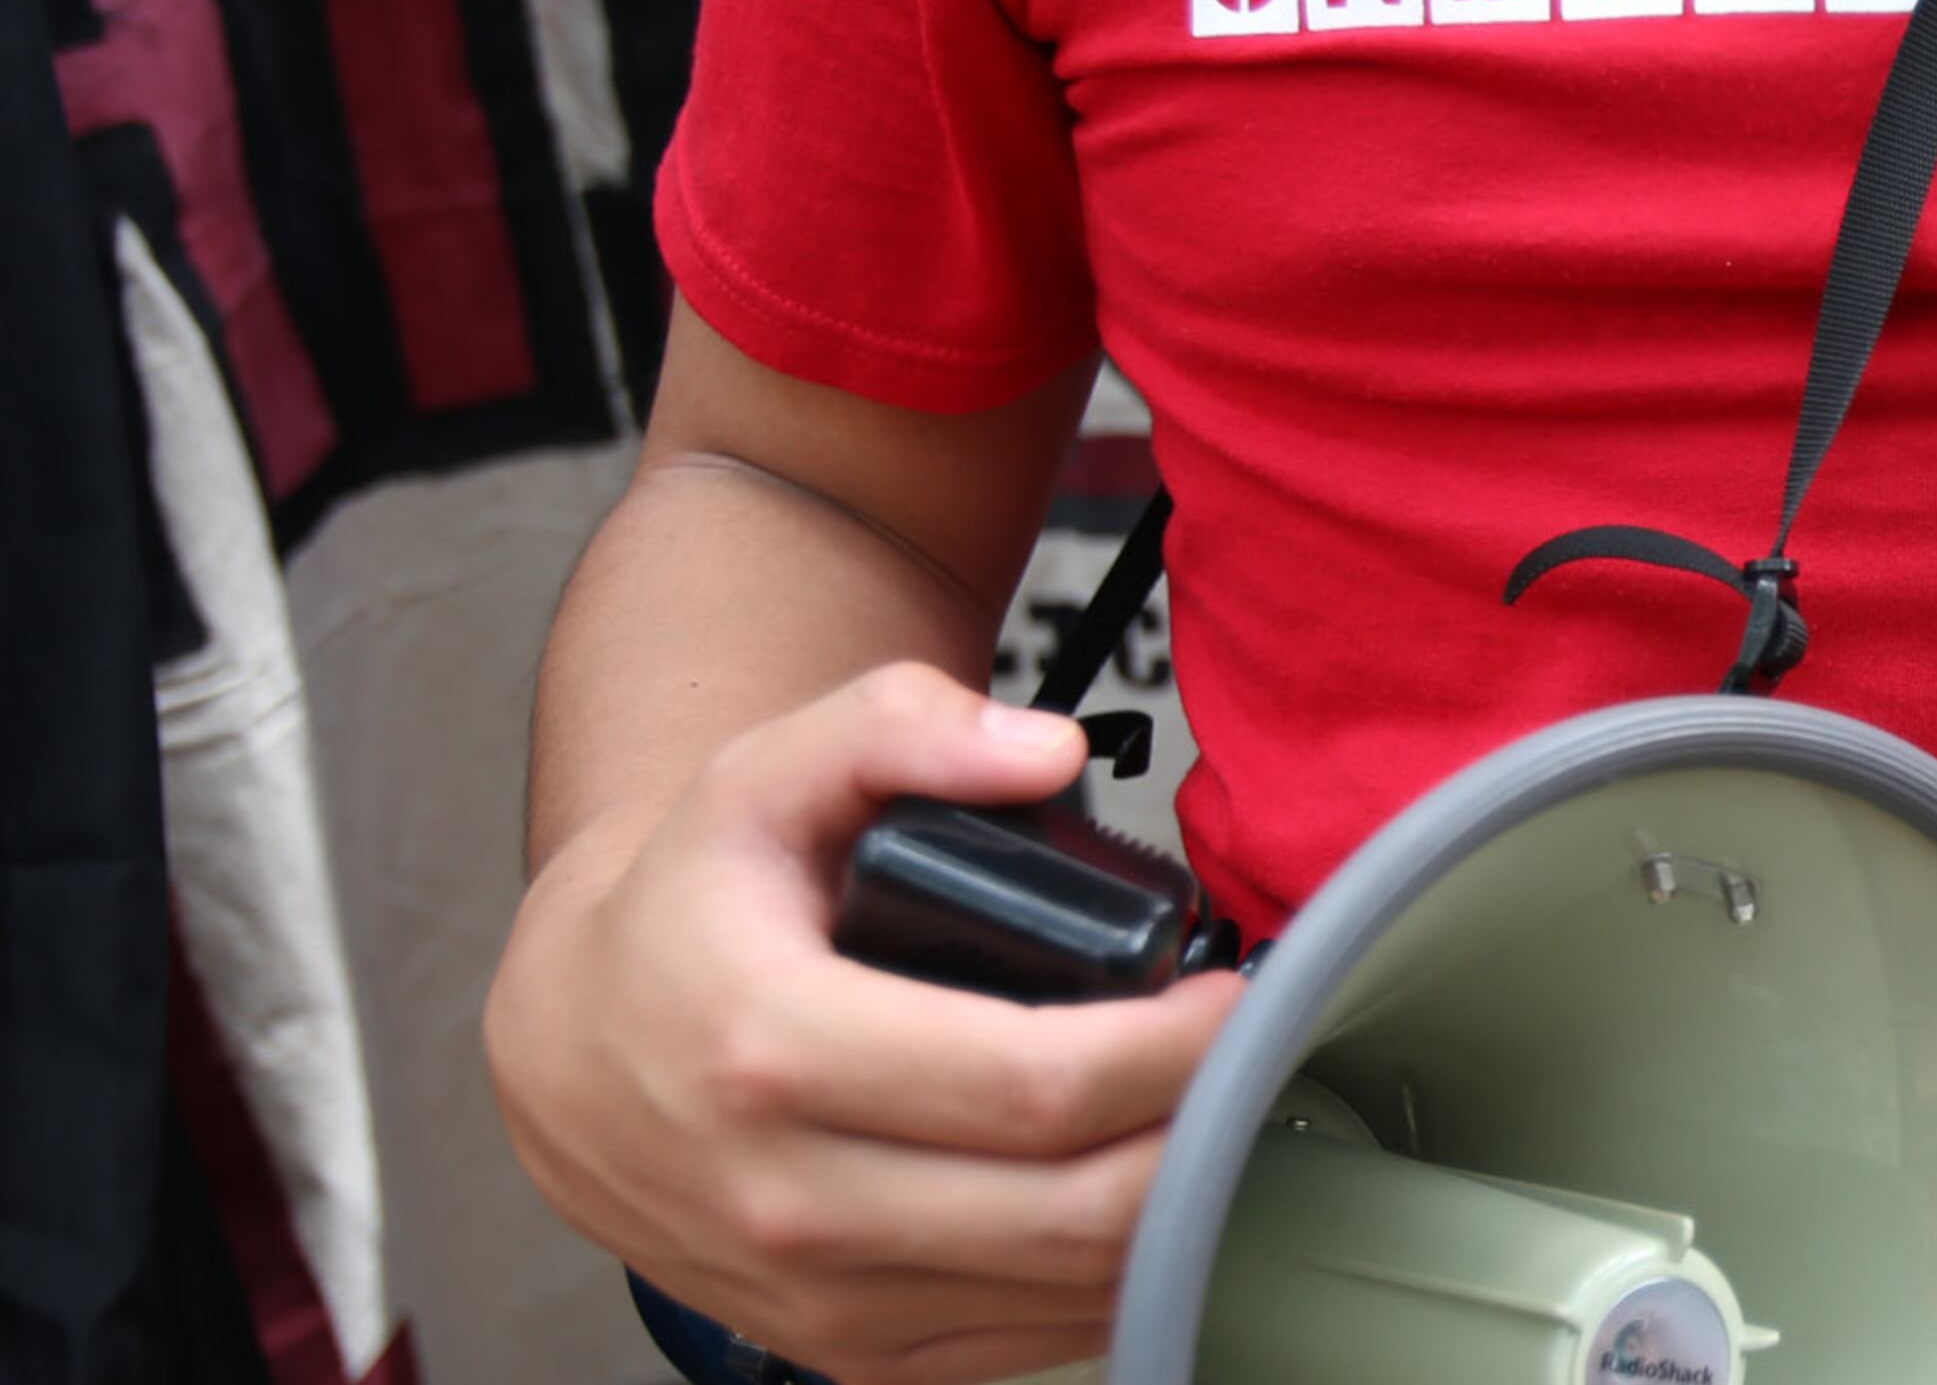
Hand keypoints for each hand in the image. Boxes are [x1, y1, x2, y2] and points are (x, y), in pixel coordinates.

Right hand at [484, 663, 1242, 1384]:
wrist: (573, 1049)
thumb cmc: (686, 909)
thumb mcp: (763, 773)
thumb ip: (901, 725)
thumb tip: (1046, 752)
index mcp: (771, 1052)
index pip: (1038, 1085)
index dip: (1174, 1048)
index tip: (1237, 995)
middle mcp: (789, 1201)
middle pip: (1077, 1207)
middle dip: (1203, 1129)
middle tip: (1252, 1054)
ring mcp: (819, 1297)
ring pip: (1067, 1289)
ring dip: (1177, 1206)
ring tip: (1215, 1109)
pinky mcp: (848, 1351)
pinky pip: (1027, 1341)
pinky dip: (1112, 1272)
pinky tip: (1145, 1186)